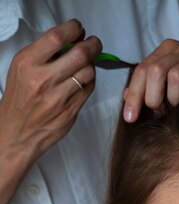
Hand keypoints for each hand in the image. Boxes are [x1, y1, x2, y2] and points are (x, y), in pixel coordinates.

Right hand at [0, 19, 101, 167]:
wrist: (17, 132)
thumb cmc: (20, 98)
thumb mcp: (22, 68)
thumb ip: (44, 53)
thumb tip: (71, 39)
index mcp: (28, 64)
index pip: (57, 37)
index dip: (73, 29)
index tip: (78, 29)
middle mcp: (43, 80)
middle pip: (80, 54)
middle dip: (92, 45)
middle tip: (94, 44)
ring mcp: (58, 97)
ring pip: (89, 72)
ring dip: (91, 65)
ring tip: (85, 65)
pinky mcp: (70, 111)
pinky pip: (89, 89)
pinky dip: (90, 81)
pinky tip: (83, 81)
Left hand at [123, 38, 178, 121]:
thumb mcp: (173, 87)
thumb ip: (150, 89)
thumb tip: (125, 96)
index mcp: (167, 52)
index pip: (142, 70)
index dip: (133, 95)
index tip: (130, 118)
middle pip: (155, 71)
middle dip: (153, 98)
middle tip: (159, 114)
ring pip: (176, 76)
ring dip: (174, 99)